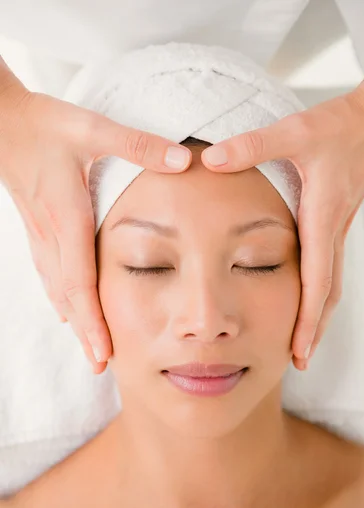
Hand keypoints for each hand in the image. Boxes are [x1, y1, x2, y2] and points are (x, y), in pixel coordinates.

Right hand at [0, 84, 191, 372]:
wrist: (2, 121)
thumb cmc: (46, 125)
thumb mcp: (94, 128)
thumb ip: (139, 145)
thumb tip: (184, 161)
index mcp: (69, 217)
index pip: (80, 281)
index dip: (91, 319)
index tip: (103, 352)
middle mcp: (53, 235)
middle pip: (70, 297)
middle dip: (86, 334)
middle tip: (102, 368)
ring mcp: (42, 235)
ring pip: (58, 290)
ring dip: (75, 322)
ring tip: (91, 351)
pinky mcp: (38, 230)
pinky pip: (50, 275)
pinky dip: (63, 299)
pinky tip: (68, 312)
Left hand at [201, 91, 363, 369]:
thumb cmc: (340, 126)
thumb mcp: (294, 132)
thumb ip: (251, 146)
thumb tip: (209, 161)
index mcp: (322, 218)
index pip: (316, 282)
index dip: (307, 319)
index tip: (298, 351)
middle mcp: (333, 232)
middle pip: (327, 295)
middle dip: (314, 331)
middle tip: (299, 361)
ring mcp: (337, 231)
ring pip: (330, 286)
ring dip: (318, 316)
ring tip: (304, 343)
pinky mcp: (335, 223)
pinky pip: (329, 269)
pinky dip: (319, 294)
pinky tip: (306, 301)